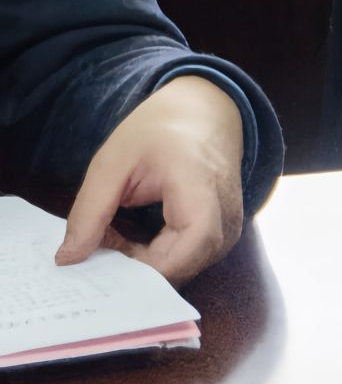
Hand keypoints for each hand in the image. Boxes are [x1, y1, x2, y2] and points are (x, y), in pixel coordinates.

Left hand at [56, 75, 246, 286]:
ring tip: (114, 238)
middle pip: (181, 269)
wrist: (205, 111)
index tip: (97, 262)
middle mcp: (226, 216)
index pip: (182, 255)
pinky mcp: (224, 232)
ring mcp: (230, 227)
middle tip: (98, 247)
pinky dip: (158, 257)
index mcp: (201, 190)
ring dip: (145, 265)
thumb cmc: (161, 129)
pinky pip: (190, 259)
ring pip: (185, 269)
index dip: (139, 271)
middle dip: (134, 270)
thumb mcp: (112, 162)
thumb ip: (89, 212)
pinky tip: (134, 239)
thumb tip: (69, 259)